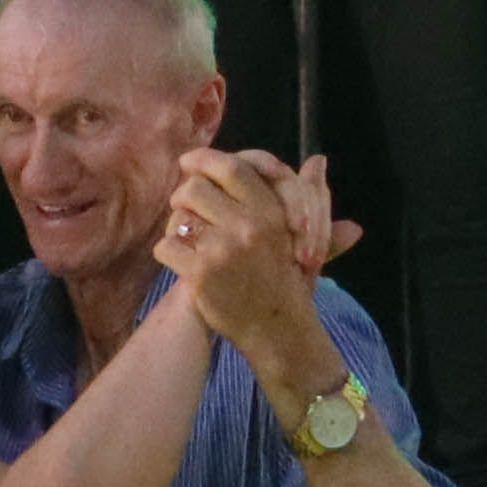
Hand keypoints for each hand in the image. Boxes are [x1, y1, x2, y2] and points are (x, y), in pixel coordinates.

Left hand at [161, 149, 343, 350]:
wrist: (276, 327)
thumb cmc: (289, 277)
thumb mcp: (305, 233)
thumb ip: (311, 193)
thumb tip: (319, 159)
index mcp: (271, 211)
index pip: (233, 168)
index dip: (205, 160)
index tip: (189, 161)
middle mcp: (247, 226)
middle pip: (195, 189)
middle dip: (184, 195)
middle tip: (184, 206)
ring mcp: (222, 250)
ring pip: (178, 217)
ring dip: (177, 224)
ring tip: (185, 235)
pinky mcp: (201, 274)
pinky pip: (167, 247)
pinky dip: (168, 253)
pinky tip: (181, 260)